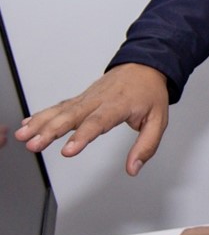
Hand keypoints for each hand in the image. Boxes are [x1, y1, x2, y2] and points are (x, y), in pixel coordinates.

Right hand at [15, 64, 170, 175]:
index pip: (98, 122)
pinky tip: (27, 124)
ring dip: (40, 123)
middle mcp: (99, 100)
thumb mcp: (159, 119)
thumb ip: (146, 145)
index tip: (68, 151)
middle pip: (72, 116)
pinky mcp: (80, 98)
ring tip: (24, 136)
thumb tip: (134, 168)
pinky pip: (59, 106)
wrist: (145, 66)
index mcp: (119, 105)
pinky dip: (42, 115)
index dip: (82, 136)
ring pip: (61, 110)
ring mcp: (87, 98)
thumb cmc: (150, 92)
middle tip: (34, 144)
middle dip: (51, 131)